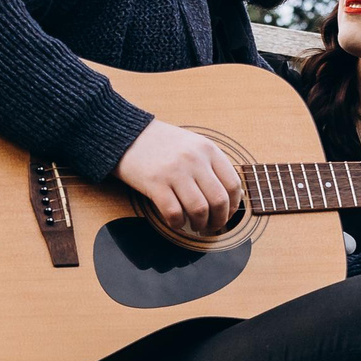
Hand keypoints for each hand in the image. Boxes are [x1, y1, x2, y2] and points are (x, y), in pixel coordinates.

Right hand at [116, 118, 242, 235]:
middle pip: (219, 201)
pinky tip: (176, 222)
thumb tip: (231, 197)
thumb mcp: (193, 145)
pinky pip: (174, 213)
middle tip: (212, 227)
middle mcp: (194, 159)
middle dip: (218, 220)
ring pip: (199, 210)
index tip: (227, 214)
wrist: (126, 134)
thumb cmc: (162, 144)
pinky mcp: (155, 183)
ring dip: (200, 224)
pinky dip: (178, 224)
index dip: (234, 206)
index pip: (233, 184)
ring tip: (195, 226)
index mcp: (208, 149)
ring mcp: (174, 171)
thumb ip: (211, 166)